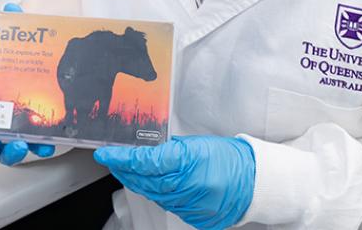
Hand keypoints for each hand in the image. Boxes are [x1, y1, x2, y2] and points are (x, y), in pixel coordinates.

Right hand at [0, 3, 56, 166]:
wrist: (55, 64)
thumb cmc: (28, 60)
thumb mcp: (21, 41)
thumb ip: (14, 23)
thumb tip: (11, 8)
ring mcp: (19, 132)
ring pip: (8, 152)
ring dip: (12, 152)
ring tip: (21, 144)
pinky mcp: (40, 136)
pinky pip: (37, 149)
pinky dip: (41, 150)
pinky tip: (47, 144)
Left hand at [94, 135, 255, 229]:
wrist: (255, 182)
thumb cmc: (229, 158)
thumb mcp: (197, 145)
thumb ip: (170, 152)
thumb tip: (145, 157)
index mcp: (188, 163)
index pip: (144, 161)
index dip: (122, 158)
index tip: (106, 154)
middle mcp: (187, 187)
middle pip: (144, 181)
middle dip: (124, 170)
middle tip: (112, 161)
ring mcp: (190, 205)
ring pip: (154, 195)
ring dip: (139, 183)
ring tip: (129, 171)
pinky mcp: (194, 217)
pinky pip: (168, 205)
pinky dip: (158, 195)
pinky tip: (153, 186)